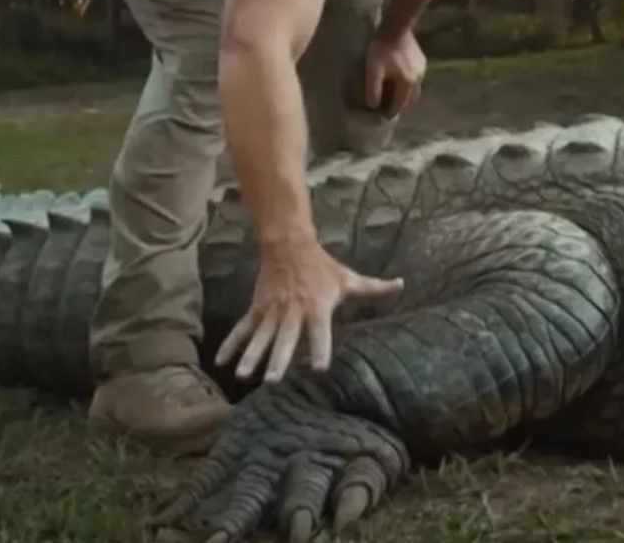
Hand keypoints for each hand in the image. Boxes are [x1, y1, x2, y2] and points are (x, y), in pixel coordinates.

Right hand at [214, 235, 403, 382]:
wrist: (289, 243)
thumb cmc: (323, 266)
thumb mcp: (349, 278)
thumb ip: (375, 287)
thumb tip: (402, 284)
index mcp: (317, 306)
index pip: (320, 332)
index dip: (320, 349)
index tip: (319, 368)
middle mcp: (293, 311)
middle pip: (286, 338)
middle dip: (279, 359)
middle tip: (273, 380)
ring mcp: (272, 310)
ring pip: (260, 336)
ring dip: (251, 356)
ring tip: (243, 376)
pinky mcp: (257, 308)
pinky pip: (242, 328)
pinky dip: (231, 344)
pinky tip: (221, 362)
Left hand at [364, 27, 426, 116]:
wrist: (396, 27)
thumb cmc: (383, 49)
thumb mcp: (373, 70)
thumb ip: (373, 89)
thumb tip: (373, 106)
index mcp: (407, 83)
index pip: (401, 104)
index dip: (393, 112)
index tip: (386, 117)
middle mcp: (418, 79)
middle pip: (411, 99)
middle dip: (402, 106)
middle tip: (391, 108)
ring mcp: (422, 69)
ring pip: (416, 89)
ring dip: (407, 95)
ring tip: (396, 95)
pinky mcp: (422, 61)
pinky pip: (417, 78)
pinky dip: (409, 84)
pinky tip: (401, 79)